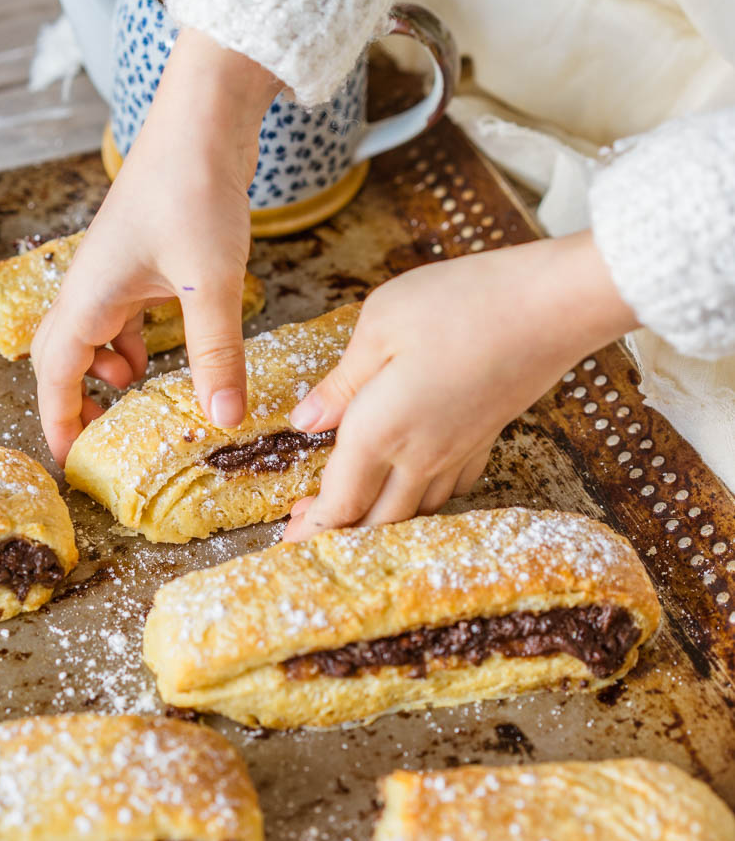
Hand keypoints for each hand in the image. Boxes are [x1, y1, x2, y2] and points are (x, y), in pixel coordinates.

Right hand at [32, 28, 279, 464]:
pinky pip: (127, 313)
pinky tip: (164, 352)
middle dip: (77, 399)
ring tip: (138, 400)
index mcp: (91, 293)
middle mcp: (93, 282)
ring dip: (110, 370)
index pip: (55, 372)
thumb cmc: (196, 186)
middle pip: (64, 355)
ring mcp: (118, 268)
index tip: (70, 461)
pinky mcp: (146, 256)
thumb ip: (216, 351)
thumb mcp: (212, 281)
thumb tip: (223, 417)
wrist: (206, 116)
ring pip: (97, 334)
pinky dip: (137, 341)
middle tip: (100, 438)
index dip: (59, 419)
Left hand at [283, 231, 636, 540]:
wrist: (552, 307)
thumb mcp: (380, 323)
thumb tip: (307, 421)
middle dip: (338, 534)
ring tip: (353, 511)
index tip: (288, 538)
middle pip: (375, 520)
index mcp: (380, 430)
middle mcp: (419, 456)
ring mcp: (458, 453)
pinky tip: (416, 484)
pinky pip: (450, 489)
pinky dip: (424, 499)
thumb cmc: (461, 302)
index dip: (312, 527)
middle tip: (306, 532)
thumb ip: (341, 381)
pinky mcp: (487, 439)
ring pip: (413, 511)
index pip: (340, 501)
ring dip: (378, 520)